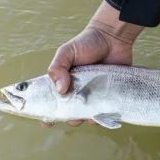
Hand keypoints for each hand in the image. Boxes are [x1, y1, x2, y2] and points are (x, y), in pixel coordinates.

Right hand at [41, 1, 143, 127]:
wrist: (113, 38)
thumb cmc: (87, 43)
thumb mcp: (66, 52)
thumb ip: (57, 68)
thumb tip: (60, 90)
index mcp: (61, 82)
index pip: (49, 101)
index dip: (46, 113)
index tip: (45, 121)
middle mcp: (75, 91)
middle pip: (66, 112)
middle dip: (66, 118)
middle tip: (70, 116)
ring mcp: (91, 95)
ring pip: (83, 115)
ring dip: (82, 119)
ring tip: (86, 115)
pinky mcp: (106, 96)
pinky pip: (101, 112)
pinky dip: (99, 116)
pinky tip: (100, 113)